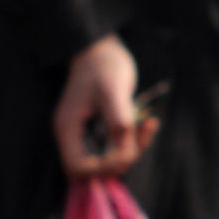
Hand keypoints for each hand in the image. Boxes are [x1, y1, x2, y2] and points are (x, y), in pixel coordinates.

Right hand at [53, 36, 156, 178]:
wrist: (100, 50)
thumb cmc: (104, 66)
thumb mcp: (114, 91)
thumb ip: (119, 121)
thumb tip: (125, 151)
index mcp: (68, 128)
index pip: (77, 167)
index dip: (102, 168)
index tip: (127, 152)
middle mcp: (74, 135)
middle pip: (95, 168)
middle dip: (123, 158)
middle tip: (143, 133)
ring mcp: (86, 134)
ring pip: (111, 159)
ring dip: (134, 148)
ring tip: (149, 124)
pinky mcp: (100, 130)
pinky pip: (118, 146)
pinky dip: (136, 140)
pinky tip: (150, 122)